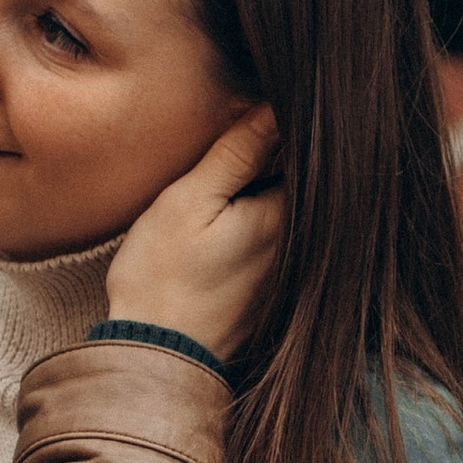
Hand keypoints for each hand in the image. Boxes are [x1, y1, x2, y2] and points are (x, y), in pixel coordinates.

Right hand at [105, 108, 280, 366]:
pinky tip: (225, 222)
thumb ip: (237, 153)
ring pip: (288, 207)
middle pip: (300, 179)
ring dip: (265, 186)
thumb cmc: (163, 278)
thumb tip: (274, 106)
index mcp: (287, 217)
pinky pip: (276, 236)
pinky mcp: (274, 289)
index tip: (250, 113)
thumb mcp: (190, 201)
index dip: (278, 123)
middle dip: (274, 155)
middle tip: (233, 142)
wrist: (157, 356)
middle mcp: (303, 245)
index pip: (305, 150)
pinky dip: (258, 217)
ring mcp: (290, 270)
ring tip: (226, 181)